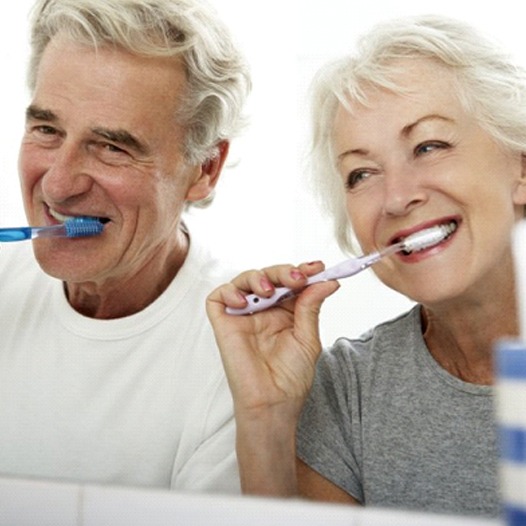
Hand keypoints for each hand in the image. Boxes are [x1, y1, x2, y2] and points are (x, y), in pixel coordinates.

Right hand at [206, 261, 338, 418]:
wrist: (274, 402)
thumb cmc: (291, 377)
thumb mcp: (308, 338)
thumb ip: (311, 306)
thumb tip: (327, 281)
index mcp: (285, 312)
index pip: (290, 283)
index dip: (302, 271)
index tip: (317, 268)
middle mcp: (263, 311)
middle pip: (269, 276)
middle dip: (283, 272)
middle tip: (297, 278)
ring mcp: (243, 316)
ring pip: (244, 280)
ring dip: (258, 277)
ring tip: (270, 291)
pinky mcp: (224, 324)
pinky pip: (218, 297)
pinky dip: (229, 292)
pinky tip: (245, 303)